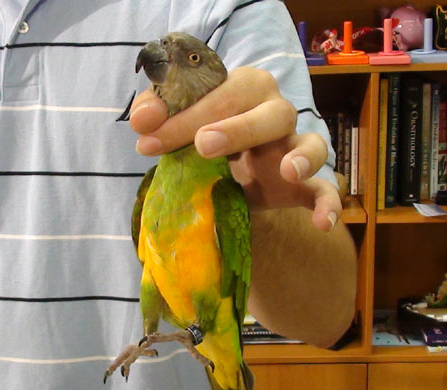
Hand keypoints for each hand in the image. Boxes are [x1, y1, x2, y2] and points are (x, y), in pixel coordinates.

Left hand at [129, 66, 340, 231]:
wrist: (227, 171)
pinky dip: (328, 204)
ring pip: (312, 145)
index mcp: (243, 87)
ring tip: (288, 171)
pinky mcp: (302, 184)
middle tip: (204, 145)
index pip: (220, 94)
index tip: (147, 141)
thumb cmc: (201, 135)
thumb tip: (141, 121)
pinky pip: (324, 190)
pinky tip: (322, 222)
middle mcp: (274, 112)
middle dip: (237, 129)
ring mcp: (293, 147)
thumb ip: (158, 114)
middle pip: (269, 114)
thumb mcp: (177, 123)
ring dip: (303, 157)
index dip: (184, 116)